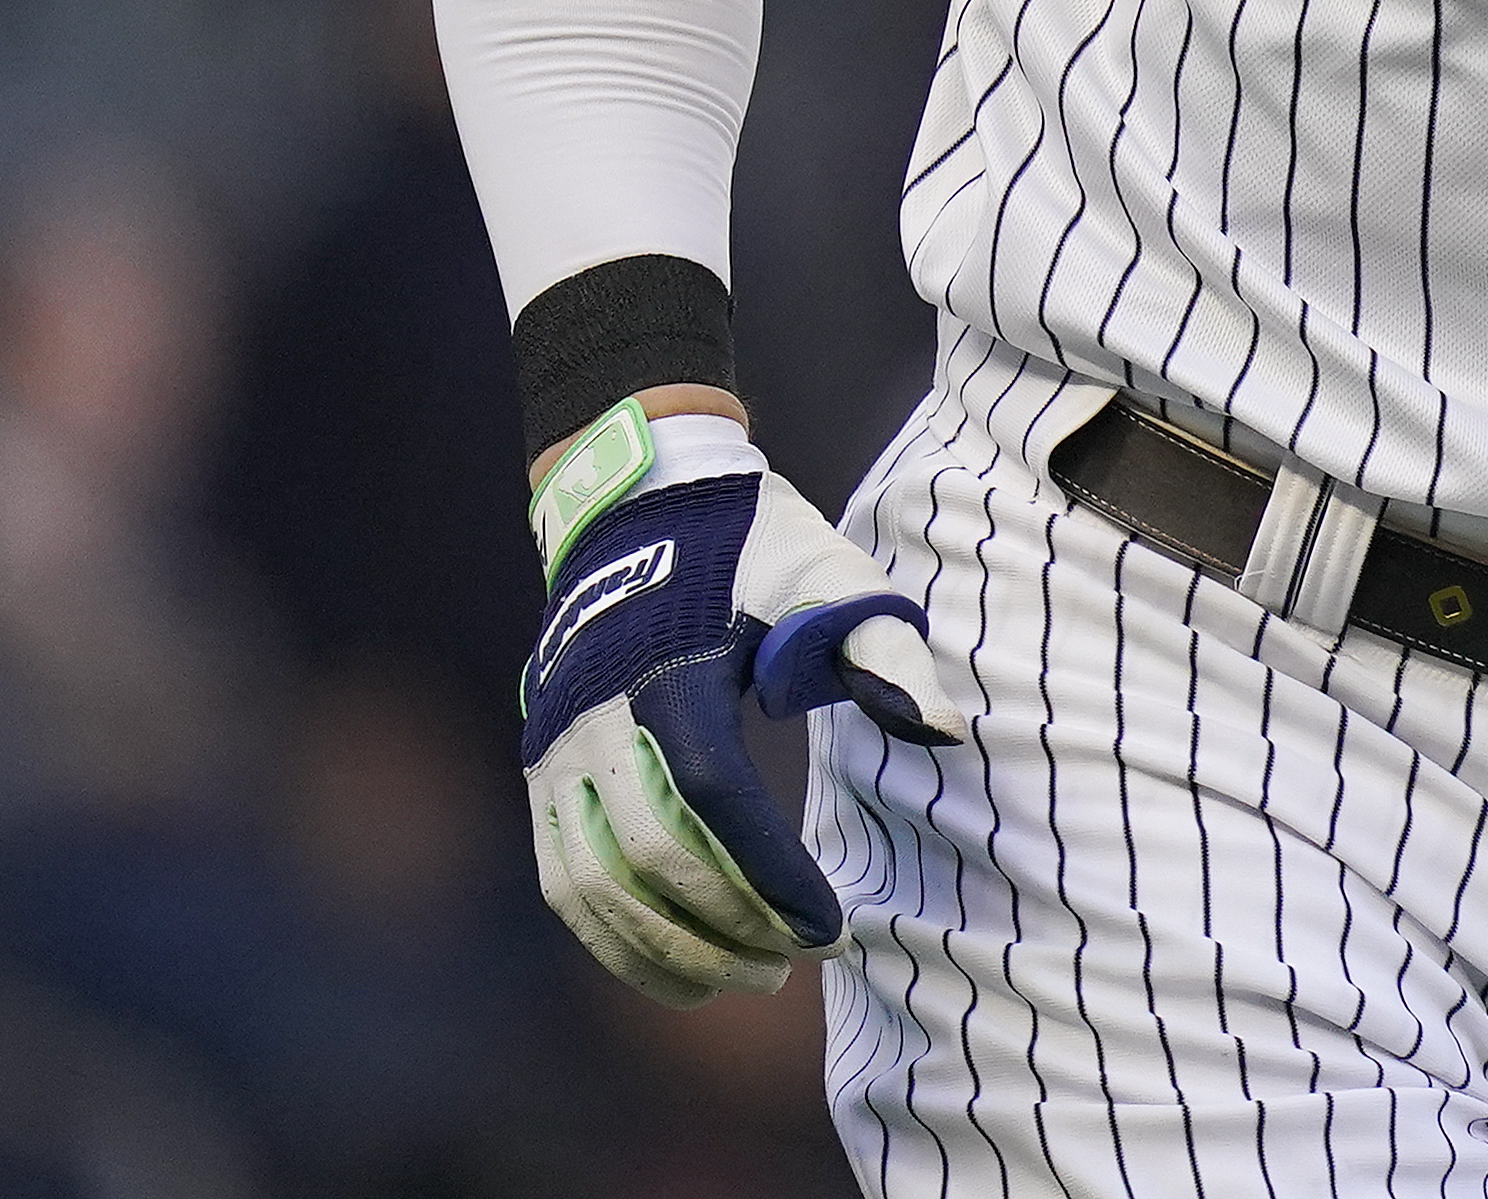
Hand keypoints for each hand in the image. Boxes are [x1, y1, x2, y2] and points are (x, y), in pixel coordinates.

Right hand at [518, 399, 966, 1003]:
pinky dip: (611, 936)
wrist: (640, 506)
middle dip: (726, 926)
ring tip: (741, 980)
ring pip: (592, 885)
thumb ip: (884, 653)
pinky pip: (561, 876)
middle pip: (649, 859)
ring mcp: (556, 749)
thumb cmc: (753, 545)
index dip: (770, 875)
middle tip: (797, 961)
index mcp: (668, 674)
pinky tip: (671, 968)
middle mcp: (595, 721)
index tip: (830, 927)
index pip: (713, 802)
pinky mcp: (541, 767)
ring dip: (664, 949)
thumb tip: (946, 733)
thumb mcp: (830, 574)